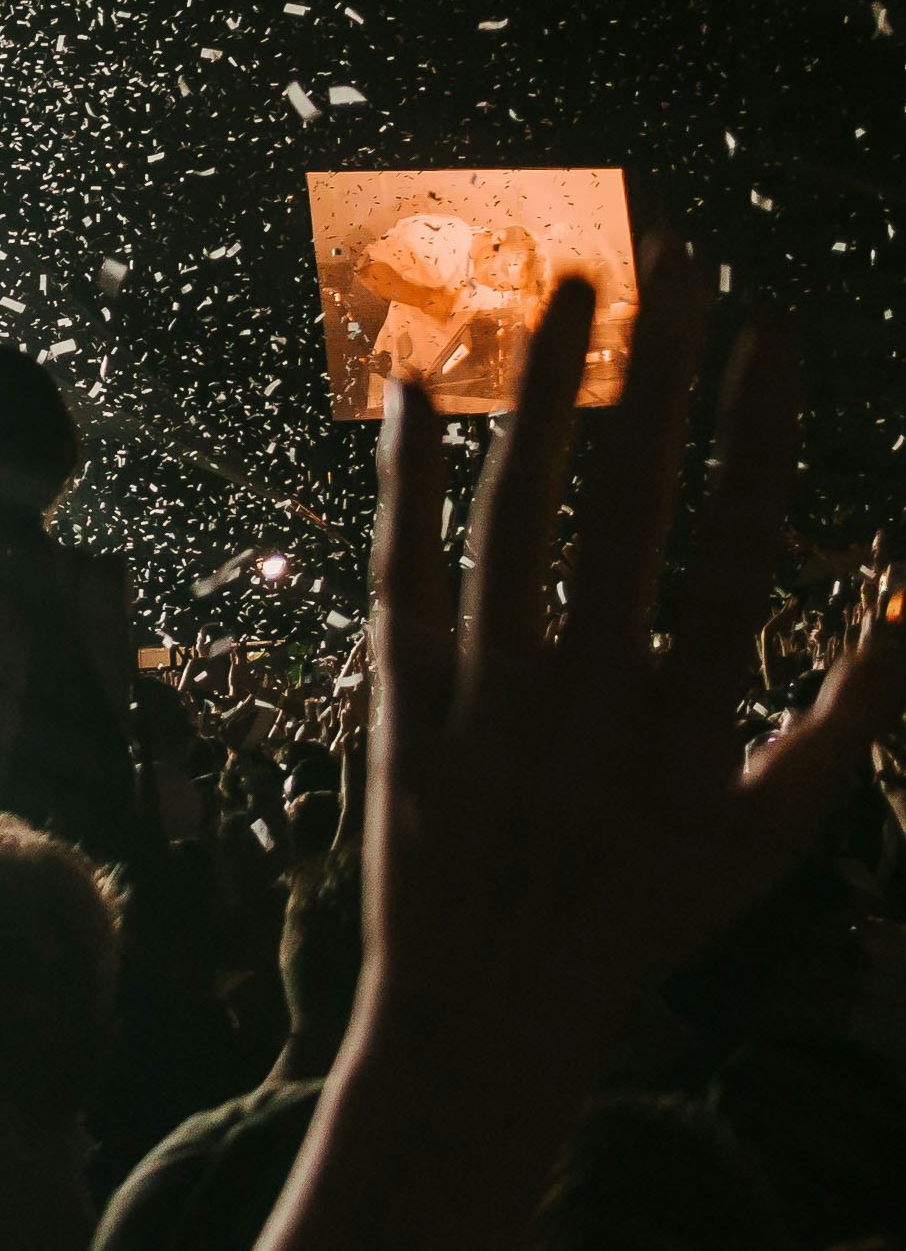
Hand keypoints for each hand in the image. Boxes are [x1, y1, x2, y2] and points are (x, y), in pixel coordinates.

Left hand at [362, 250, 905, 1104]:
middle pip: (618, 501)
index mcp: (683, 726)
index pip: (733, 550)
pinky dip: (403, 468)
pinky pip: (400, 556)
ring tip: (568, 280)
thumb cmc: (651, 909)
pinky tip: (410, 377)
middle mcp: (578, 696)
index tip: (769, 332)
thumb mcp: (777, 830)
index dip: (755, 438)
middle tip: (672, 252)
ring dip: (539, 389)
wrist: (490, 999)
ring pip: (506, 508)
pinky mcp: (396, 688)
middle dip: (652, 372)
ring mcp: (478, 687)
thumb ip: (854, 712)